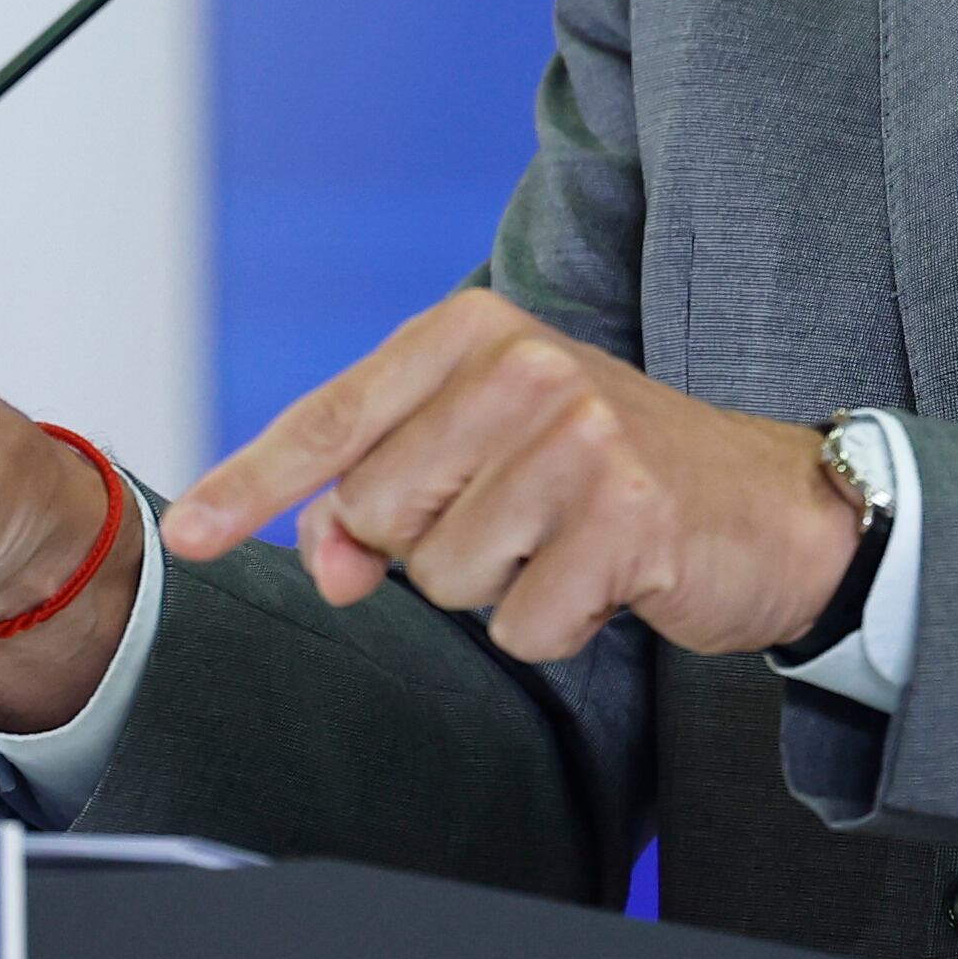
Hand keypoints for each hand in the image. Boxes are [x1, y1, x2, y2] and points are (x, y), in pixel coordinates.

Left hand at [162, 287, 860, 665]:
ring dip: (500, 588)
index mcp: (473, 331)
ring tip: (567, 542)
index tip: (187, 533)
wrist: (770, 504)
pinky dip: (558, 625)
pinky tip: (609, 577)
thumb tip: (329, 564)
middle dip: (424, 546)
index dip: (250, 486)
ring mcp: (577, 437)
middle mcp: (522, 367)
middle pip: (376, 513)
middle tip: (514, 519)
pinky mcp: (624, 517)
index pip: (331, 419)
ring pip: (443, 578)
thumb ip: (382, 497)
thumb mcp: (485, 457)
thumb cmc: (607, 475)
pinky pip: (522, 626)